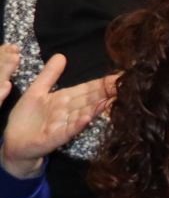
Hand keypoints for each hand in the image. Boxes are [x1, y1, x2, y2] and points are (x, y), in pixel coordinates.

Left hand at [1, 53, 114, 178]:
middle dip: (107, 93)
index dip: (104, 82)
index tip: (120, 75)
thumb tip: (62, 55)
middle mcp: (69, 112)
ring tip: (111, 99)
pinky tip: (87, 117)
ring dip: (97, 107)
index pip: (88, 88)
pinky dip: (78, 124)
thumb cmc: (27, 118)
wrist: (15, 142)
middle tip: (125, 86)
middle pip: (90, 100)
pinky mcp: (54, 137)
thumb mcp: (37, 91)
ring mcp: (64, 125)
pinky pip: (67, 130)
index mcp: (65, 99)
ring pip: (83, 113)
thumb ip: (50, 74)